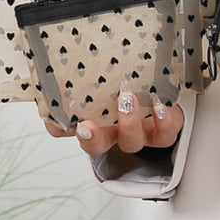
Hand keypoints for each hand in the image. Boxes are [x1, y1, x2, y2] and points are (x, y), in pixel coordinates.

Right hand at [45, 90, 184, 156]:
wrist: (163, 89)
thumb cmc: (128, 86)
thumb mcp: (101, 82)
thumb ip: (76, 81)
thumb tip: (54, 74)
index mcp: (99, 124)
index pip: (77, 134)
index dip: (72, 134)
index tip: (73, 125)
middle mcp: (117, 132)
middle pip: (100, 145)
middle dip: (94, 137)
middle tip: (88, 124)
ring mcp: (141, 133)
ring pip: (133, 141)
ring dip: (128, 124)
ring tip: (128, 99)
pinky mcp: (165, 128)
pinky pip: (165, 134)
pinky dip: (163, 122)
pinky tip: (159, 105)